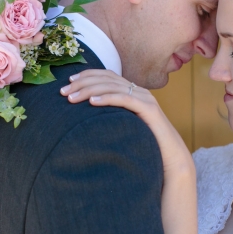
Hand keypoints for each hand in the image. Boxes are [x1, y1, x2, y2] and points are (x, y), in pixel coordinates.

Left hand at [60, 70, 192, 173]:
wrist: (169, 158)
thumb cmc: (144, 145)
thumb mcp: (123, 127)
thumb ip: (109, 118)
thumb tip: (84, 119)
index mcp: (132, 92)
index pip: (106, 76)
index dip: (86, 76)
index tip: (68, 83)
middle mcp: (139, 91)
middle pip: (106, 79)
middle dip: (82, 83)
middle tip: (63, 92)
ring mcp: (145, 98)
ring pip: (113, 87)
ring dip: (89, 90)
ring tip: (72, 99)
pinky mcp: (149, 109)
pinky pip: (125, 99)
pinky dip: (107, 98)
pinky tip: (92, 102)